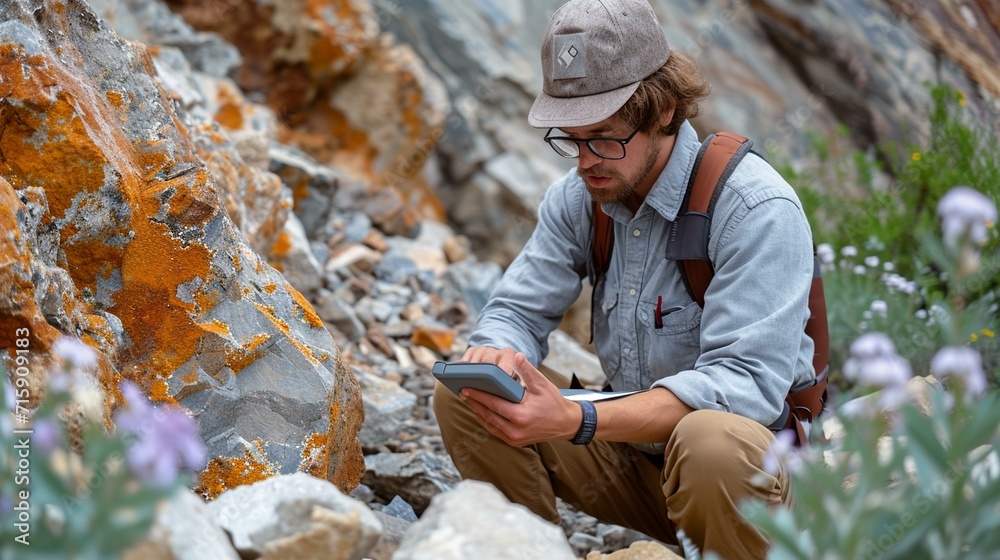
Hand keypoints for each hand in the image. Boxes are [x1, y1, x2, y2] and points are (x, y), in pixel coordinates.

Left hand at [460, 352, 582, 446]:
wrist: (565, 423)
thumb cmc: (553, 402)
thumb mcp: (542, 384)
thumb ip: (527, 370)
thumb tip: (516, 356)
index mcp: (521, 416)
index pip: (493, 404)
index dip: (478, 395)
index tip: (465, 387)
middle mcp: (516, 430)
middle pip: (487, 415)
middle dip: (473, 403)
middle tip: (462, 391)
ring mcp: (514, 438)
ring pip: (489, 424)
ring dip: (477, 411)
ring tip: (468, 399)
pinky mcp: (514, 442)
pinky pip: (495, 430)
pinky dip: (486, 420)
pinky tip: (480, 409)